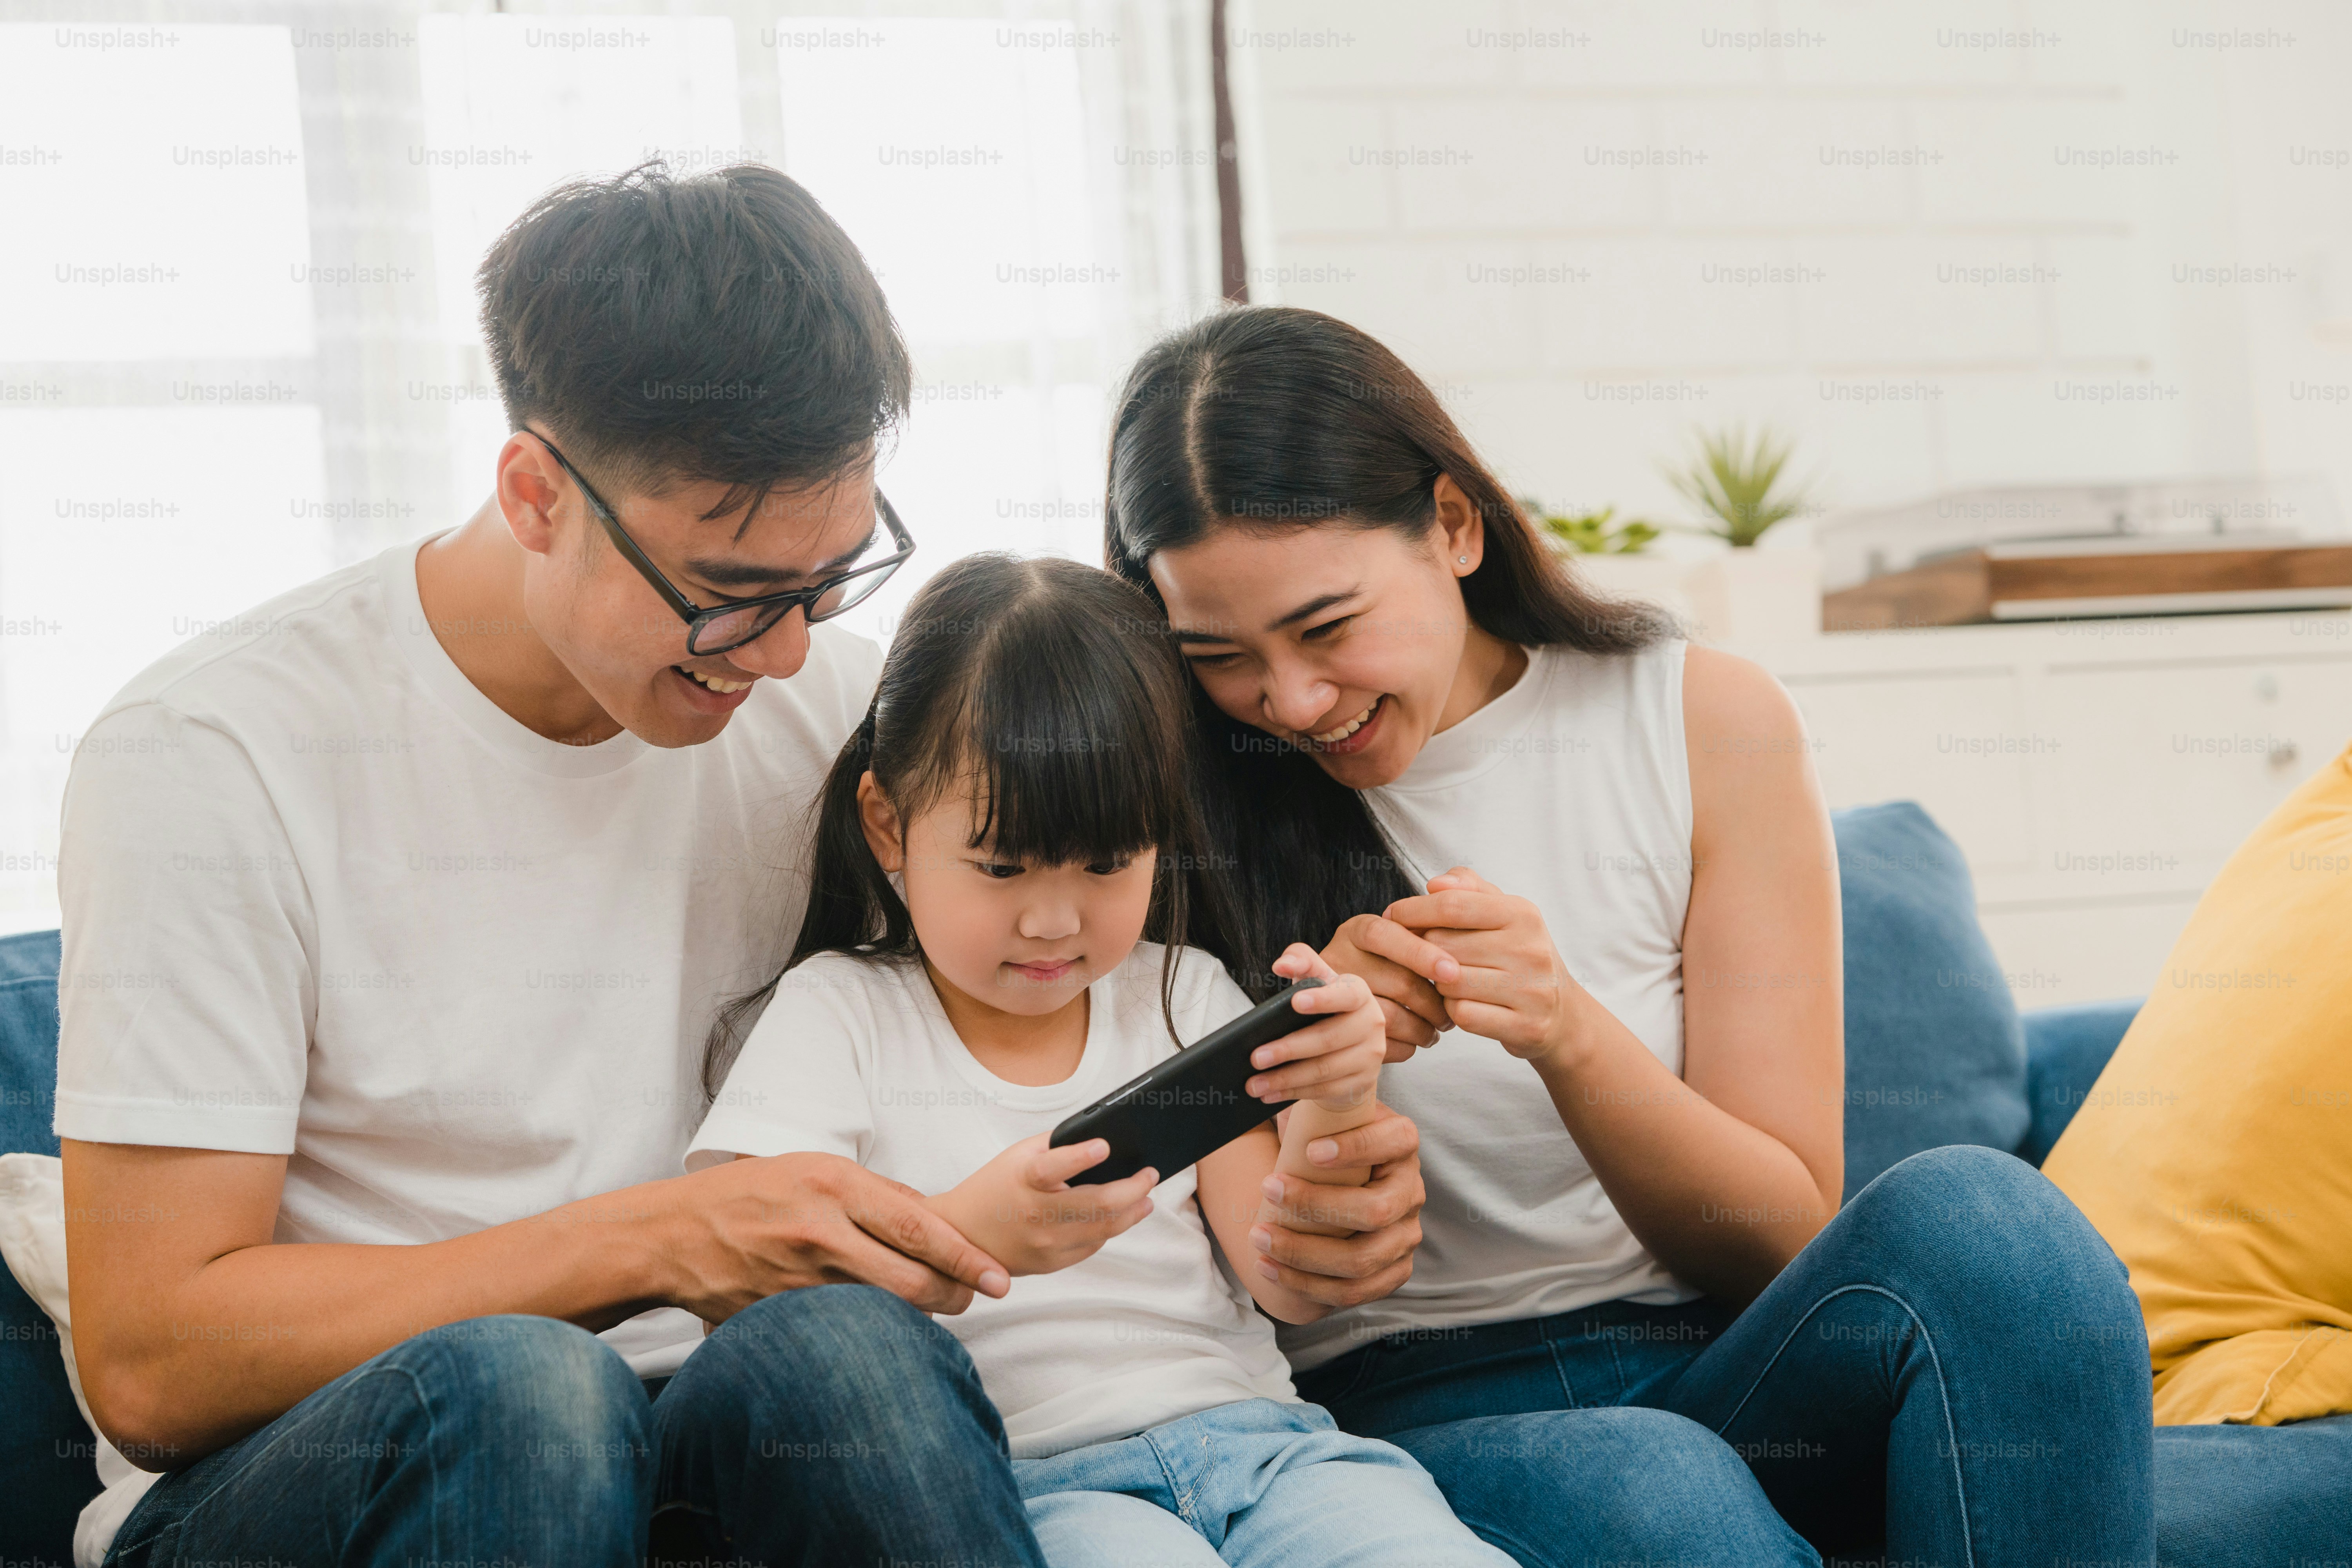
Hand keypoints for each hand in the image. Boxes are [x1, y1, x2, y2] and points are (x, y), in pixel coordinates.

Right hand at [662, 1150, 1013, 1323]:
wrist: (671, 1235)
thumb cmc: (750, 1192)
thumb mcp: (816, 1166)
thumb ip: (878, 1192)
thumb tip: (935, 1218)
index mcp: (835, 1186)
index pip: (920, 1229)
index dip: (967, 1258)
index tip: (1000, 1279)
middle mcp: (822, 1233)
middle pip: (913, 1282)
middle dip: (955, 1296)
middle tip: (973, 1295)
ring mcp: (800, 1281)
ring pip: (886, 1311)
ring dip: (918, 1313)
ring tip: (931, 1301)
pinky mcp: (783, 1316)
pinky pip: (846, 1328)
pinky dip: (872, 1326)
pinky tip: (878, 1318)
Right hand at [925, 1134, 1157, 1277]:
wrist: (961, 1235)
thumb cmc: (995, 1186)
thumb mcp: (1018, 1155)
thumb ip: (1057, 1145)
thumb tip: (1101, 1138)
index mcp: (1025, 1181)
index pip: (1053, 1169)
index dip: (1080, 1157)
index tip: (1104, 1145)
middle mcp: (1036, 1215)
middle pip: (1097, 1206)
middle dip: (1134, 1189)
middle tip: (1150, 1175)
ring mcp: (1045, 1244)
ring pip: (1104, 1230)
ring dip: (1132, 1212)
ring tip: (1146, 1199)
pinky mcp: (1051, 1264)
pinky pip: (1092, 1246)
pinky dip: (1109, 1229)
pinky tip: (1119, 1217)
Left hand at [1246, 942, 1389, 1108]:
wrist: (1352, 1045)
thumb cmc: (1326, 1006)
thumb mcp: (1316, 980)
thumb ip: (1301, 961)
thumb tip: (1281, 964)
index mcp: (1359, 994)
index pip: (1344, 995)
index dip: (1322, 999)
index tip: (1295, 1002)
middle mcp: (1371, 1024)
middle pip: (1327, 1039)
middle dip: (1288, 1049)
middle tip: (1254, 1057)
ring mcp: (1370, 1056)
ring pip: (1323, 1070)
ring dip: (1285, 1079)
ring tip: (1253, 1083)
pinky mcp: (1363, 1082)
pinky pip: (1325, 1090)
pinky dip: (1294, 1092)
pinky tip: (1269, 1094)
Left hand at [1248, 1106, 1423, 1305]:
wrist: (1344, 1186)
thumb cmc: (1328, 1144)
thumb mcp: (1327, 1116)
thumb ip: (1313, 1101)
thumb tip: (1274, 1085)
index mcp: (1402, 1146)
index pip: (1393, 1142)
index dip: (1357, 1147)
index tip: (1309, 1150)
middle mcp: (1411, 1192)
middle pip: (1375, 1210)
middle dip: (1316, 1205)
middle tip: (1266, 1189)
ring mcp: (1405, 1236)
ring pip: (1362, 1260)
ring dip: (1303, 1253)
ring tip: (1258, 1238)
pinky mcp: (1393, 1272)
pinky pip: (1354, 1291)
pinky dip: (1306, 1284)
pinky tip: (1268, 1267)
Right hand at [1323, 913, 1457, 1060]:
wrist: (1334, 994)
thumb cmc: (1378, 962)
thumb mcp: (1391, 939)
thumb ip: (1420, 939)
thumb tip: (1459, 969)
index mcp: (1356, 931)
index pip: (1386, 936)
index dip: (1420, 954)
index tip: (1453, 972)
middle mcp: (1339, 958)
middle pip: (1398, 982)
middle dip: (1434, 1004)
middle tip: (1450, 1016)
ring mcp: (1332, 996)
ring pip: (1392, 1018)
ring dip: (1423, 1030)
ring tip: (1435, 1031)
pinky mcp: (1335, 1031)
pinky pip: (1381, 1043)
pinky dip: (1405, 1047)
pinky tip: (1412, 1042)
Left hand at [1384, 867, 1589, 1064]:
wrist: (1562, 1012)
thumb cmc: (1517, 954)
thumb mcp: (1502, 912)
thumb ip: (1467, 887)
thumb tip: (1434, 884)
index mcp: (1523, 914)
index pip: (1452, 905)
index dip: (1413, 911)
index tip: (1391, 918)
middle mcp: (1531, 950)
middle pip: (1444, 946)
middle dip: (1425, 951)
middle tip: (1426, 957)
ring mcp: (1532, 991)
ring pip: (1449, 983)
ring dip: (1438, 984)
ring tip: (1447, 981)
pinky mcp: (1526, 1027)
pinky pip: (1463, 1015)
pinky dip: (1453, 1011)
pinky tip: (1462, 1004)